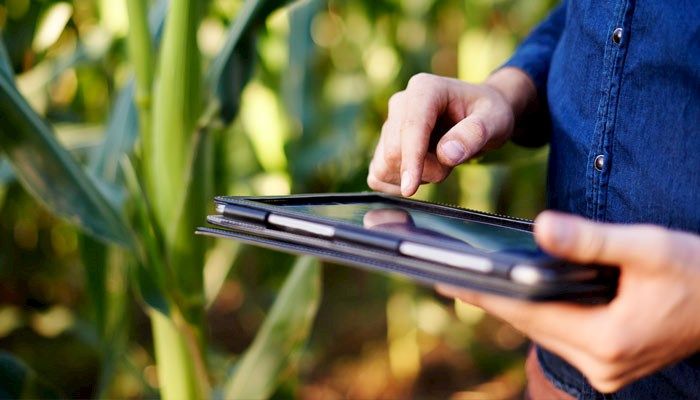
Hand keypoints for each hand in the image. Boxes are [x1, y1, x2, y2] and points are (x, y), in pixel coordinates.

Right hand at [367, 67, 535, 196]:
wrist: (479, 115)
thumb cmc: (487, 114)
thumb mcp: (495, 120)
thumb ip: (474, 134)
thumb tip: (447, 154)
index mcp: (424, 89)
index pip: (410, 128)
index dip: (410, 159)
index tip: (411, 188)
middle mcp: (400, 103)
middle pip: (395, 151)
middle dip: (425, 170)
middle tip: (453, 161)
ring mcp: (389, 124)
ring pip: (384, 166)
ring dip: (414, 176)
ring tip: (439, 162)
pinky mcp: (384, 145)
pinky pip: (378, 176)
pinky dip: (398, 184)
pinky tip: (421, 173)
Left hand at [437, 211, 699, 392]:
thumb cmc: (698, 271)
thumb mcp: (648, 248)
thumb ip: (591, 240)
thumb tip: (539, 228)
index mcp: (609, 341)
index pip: (530, 313)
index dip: (486, 294)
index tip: (448, 280)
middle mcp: (602, 365)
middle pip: (531, 326)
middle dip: (491, 300)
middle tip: (446, 277)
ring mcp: (606, 369)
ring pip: (543, 333)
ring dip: (512, 308)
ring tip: (472, 283)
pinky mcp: (611, 362)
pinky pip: (560, 335)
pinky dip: (537, 314)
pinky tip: (519, 295)